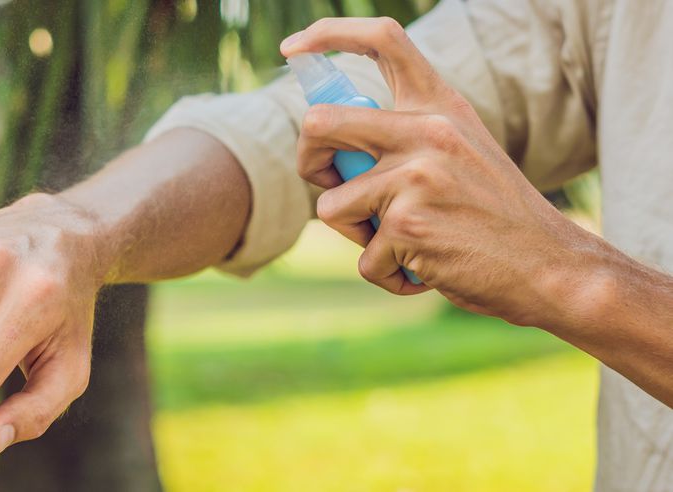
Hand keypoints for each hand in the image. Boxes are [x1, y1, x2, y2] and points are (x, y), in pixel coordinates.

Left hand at [281, 18, 604, 326]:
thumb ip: (406, 138)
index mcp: (440, 106)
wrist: (550, 266)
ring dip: (355, 235)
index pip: (383, 40)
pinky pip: (364, 259)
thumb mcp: (461, 152)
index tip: (293, 49)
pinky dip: (387, 274)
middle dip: (307, 162)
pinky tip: (425, 270)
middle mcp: (427, 131)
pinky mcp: (407, 226)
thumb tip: (327, 142)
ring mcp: (416, 177)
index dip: (327, 34)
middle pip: (319, 124)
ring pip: (331, 206)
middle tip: (330, 184)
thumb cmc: (495, 215)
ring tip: (401, 243)